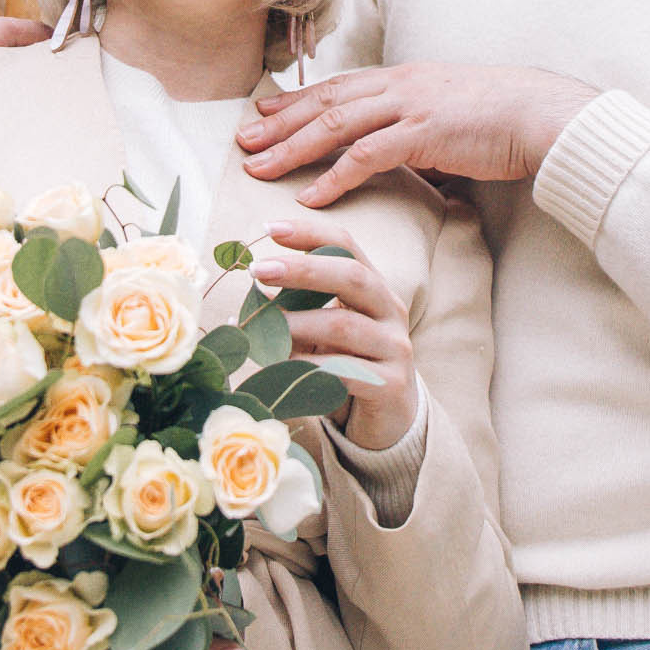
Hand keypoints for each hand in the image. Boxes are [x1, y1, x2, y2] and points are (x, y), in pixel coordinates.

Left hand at [236, 63, 597, 205]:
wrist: (542, 112)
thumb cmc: (505, 118)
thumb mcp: (452, 116)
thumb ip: (421, 133)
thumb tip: (407, 159)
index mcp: (404, 78)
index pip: (339, 88)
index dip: (297, 101)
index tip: (264, 114)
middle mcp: (399, 86)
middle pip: (326, 103)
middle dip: (280, 124)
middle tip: (244, 142)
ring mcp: (409, 107)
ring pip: (335, 126)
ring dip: (292, 149)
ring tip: (259, 170)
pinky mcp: (423, 133)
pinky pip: (367, 157)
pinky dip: (334, 177)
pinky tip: (310, 196)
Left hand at [251, 219, 417, 449]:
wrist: (389, 421)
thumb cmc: (349, 367)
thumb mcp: (322, 335)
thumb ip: (297, 312)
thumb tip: (254, 293)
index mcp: (373, 288)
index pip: (347, 245)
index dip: (310, 233)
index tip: (269, 228)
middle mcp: (390, 310)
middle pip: (351, 276)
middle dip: (302, 269)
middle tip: (258, 270)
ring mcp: (395, 347)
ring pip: (343, 326)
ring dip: (295, 323)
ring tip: (258, 325)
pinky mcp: (391, 384)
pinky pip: (344, 371)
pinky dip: (306, 367)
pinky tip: (278, 367)